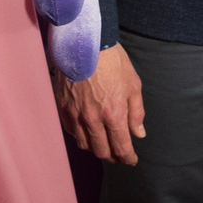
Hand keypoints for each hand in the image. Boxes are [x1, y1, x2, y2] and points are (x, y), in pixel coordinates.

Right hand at [54, 43, 144, 164]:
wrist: (84, 42)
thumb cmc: (112, 61)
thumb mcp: (133, 84)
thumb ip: (136, 112)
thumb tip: (138, 133)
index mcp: (113, 114)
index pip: (121, 148)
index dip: (128, 158)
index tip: (131, 160)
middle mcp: (93, 119)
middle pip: (102, 151)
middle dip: (113, 157)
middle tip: (119, 154)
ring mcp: (75, 114)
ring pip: (85, 145)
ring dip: (96, 148)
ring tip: (104, 144)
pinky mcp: (63, 107)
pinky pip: (71, 131)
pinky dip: (80, 136)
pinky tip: (87, 131)